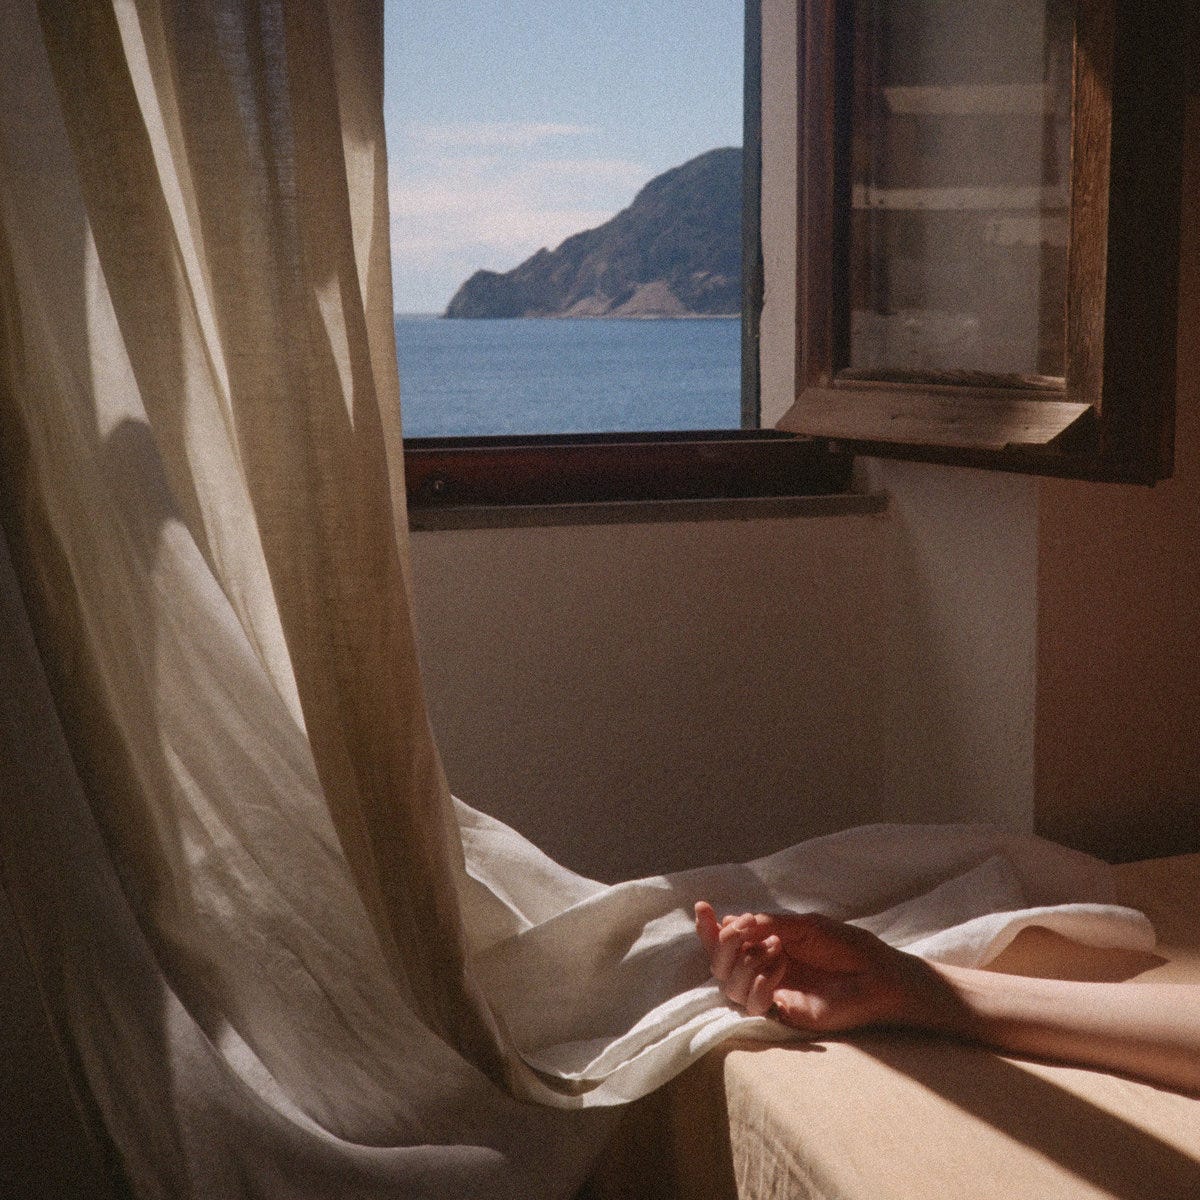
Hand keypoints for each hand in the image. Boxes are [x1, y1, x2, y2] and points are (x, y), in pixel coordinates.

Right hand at [695, 901, 953, 1033]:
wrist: (877, 976)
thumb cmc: (848, 946)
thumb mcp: (805, 924)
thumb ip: (769, 923)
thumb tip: (733, 921)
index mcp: (766, 946)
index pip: (728, 940)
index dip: (709, 928)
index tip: (703, 907)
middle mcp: (763, 970)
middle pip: (719, 964)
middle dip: (723, 944)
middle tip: (743, 929)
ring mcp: (772, 993)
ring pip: (728, 986)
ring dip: (745, 963)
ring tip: (775, 948)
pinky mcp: (783, 1015)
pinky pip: (752, 1005)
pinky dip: (759, 983)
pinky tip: (779, 970)